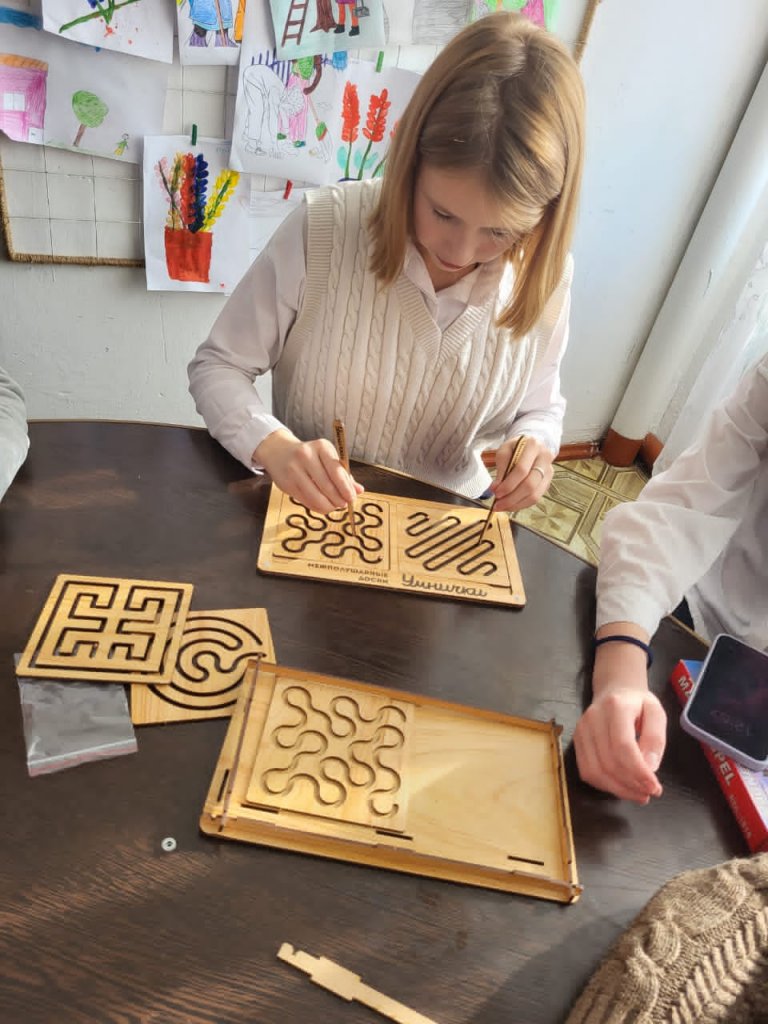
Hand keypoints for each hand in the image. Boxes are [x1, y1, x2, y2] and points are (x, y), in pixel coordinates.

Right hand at [254, 429, 363, 512]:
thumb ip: (343, 474)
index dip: (346, 489)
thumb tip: (359, 490)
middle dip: (339, 499)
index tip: (352, 498)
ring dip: (329, 506)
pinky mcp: (287, 483)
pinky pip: (306, 501)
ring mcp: (294, 470)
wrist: (278, 452)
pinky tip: (322, 505)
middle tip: (344, 504)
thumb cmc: (309, 456)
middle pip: (328, 486)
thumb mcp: (327, 458)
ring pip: (317, 497)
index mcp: (321, 447)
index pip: (337, 471)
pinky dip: (317, 507)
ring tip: (334, 505)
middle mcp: (306, 456)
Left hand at [490, 436, 553, 511]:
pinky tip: (511, 505)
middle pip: (530, 485)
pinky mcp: (547, 482)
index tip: (496, 492)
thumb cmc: (516, 447)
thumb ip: (501, 467)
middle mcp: (545, 459)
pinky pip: (536, 498)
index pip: (521, 470)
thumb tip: (496, 487)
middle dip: (512, 498)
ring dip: (516, 504)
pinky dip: (522, 504)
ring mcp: (548, 472)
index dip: (508, 484)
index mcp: (533, 446)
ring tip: (502, 506)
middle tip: (498, 504)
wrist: (531, 445)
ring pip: (534, 495)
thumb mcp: (504, 449)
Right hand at [573, 635, 666, 803]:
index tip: (655, 787)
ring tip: (637, 795)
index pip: (623, 746)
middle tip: (649, 794)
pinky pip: (586, 771)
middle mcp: (593, 718)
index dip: (638, 772)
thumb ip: (656, 739)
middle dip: (631, 784)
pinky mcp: (576, 741)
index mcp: (616, 707)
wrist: (613, 689)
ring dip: (618, 789)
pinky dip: (604, 785)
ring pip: (595, 771)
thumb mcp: (656, 713)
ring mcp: (581, 730)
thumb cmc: (637, 703)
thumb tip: (650, 768)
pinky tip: (620, 787)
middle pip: (608, 762)